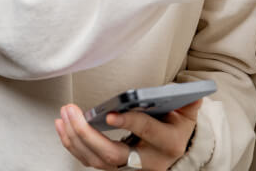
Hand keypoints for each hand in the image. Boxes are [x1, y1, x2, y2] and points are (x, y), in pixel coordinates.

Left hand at [54, 100, 200, 169]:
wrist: (175, 152)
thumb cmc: (176, 128)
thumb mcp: (186, 115)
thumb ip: (187, 103)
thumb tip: (193, 93)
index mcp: (168, 144)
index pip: (146, 132)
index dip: (128, 122)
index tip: (109, 114)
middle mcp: (147, 162)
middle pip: (112, 155)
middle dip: (87, 134)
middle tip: (71, 111)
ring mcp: (129, 169)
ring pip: (97, 160)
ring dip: (75, 137)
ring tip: (64, 114)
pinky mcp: (114, 169)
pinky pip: (90, 161)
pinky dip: (73, 144)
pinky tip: (63, 126)